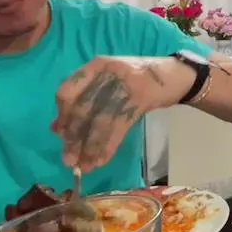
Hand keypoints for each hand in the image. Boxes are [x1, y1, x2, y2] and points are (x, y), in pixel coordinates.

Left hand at [54, 56, 194, 170]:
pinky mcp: (141, 100)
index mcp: (97, 65)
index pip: (67, 91)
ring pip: (100, 123)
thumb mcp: (108, 80)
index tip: (61, 135)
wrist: (174, 74)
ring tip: (84, 166)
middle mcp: (109, 73)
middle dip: (73, 138)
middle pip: (83, 110)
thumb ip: (84, 98)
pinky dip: (108, 147)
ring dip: (90, 148)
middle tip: (69, 159)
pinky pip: (119, 128)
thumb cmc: (137, 77)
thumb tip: (57, 128)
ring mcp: (126, 86)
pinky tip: (101, 160)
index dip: (62, 116)